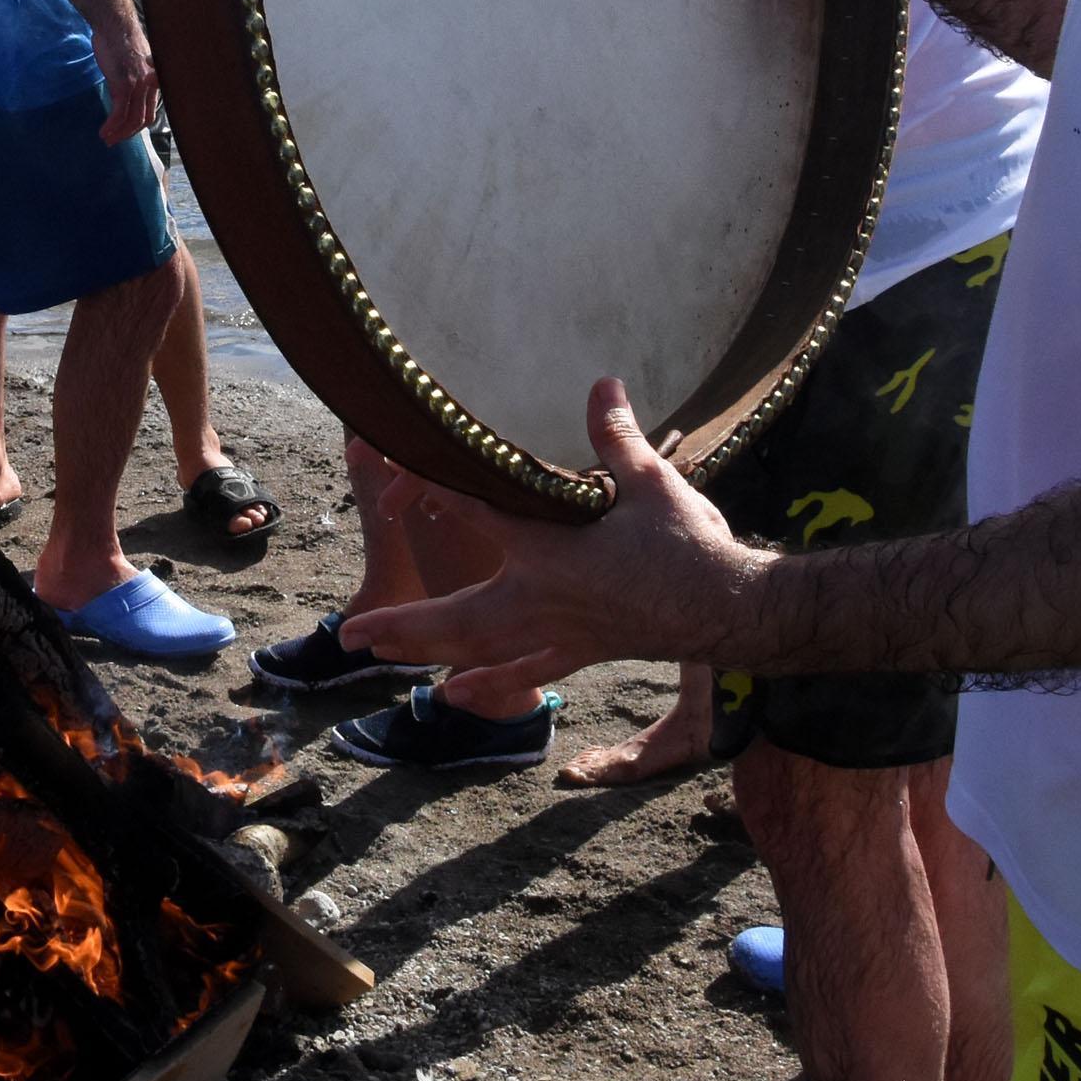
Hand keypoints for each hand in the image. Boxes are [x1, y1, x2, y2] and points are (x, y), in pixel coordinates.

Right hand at [93, 14, 158, 143]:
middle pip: (142, 119)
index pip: (150, 111)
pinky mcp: (124, 84)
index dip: (138, 126)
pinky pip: (119, 112)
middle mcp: (150, 85)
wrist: (115, 24)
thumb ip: (135, 76)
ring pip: (131, 119)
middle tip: (114, 141)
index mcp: (154, 80)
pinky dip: (111, 125)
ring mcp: (138, 86)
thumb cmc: (120, 38)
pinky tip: (103, 131)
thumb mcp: (134, 61)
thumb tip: (126, 90)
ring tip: (106, 139)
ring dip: (118, 133)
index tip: (125, 133)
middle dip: (128, 134)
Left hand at [339, 379, 768, 708]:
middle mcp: (541, 598)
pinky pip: (524, 673)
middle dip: (402, 624)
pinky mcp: (579, 651)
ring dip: (426, 651)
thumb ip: (617, 437)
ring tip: (377, 654)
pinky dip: (488, 685)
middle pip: (455, 615)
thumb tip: (603, 384)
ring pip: (478, 649)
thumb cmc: (689, 546)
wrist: (730, 610)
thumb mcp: (652, 483)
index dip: (431, 488)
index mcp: (550, 551)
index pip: (476, 512)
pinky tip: (455, 696)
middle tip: (350, 634)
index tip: (391, 473)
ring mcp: (557, 632)